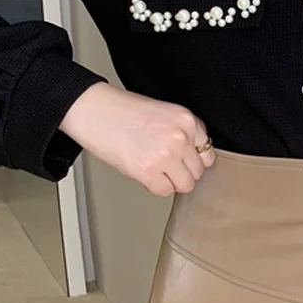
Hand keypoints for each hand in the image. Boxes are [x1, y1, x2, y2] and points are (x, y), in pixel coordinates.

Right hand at [59, 82, 214, 195]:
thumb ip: (183, 132)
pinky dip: (156, 186)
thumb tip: (194, 156)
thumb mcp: (164, 113)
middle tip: (165, 166)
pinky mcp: (148, 170)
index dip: (193, 159)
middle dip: (182, 172)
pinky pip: (165, 191)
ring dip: (171, 182)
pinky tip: (145, 173)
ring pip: (185, 185)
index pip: (207, 152)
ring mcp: (166, 155)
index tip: (183, 160)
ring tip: (156, 171)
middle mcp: (180, 137)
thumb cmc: (123, 111)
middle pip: (198, 171)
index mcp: (186, 120)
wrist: (95, 111)